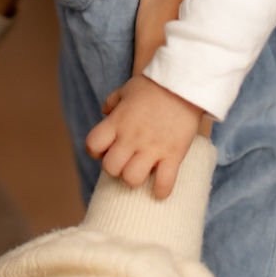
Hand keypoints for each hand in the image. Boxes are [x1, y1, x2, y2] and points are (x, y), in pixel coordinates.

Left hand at [85, 74, 202, 198]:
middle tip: (124, 161)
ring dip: (134, 178)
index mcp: (117, 121)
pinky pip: (164, 184)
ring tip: (140, 171)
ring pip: (132, 179)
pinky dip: (161, 190)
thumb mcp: (127, 89)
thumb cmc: (153, 87)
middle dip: (114, 168)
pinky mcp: (173, 155)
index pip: (92, 145)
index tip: (104, 150)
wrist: (183, 85)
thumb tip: (105, 112)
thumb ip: (112, 102)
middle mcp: (131, 137)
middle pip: (110, 168)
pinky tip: (159, 188)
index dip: (94, 151)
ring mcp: (152, 148)